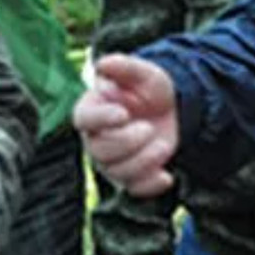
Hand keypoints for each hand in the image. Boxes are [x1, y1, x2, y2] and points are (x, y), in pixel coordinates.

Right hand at [74, 55, 178, 196]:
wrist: (171, 110)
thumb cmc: (149, 89)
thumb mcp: (143, 73)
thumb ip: (124, 66)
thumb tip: (102, 64)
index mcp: (92, 109)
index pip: (84, 119)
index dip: (101, 119)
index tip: (124, 114)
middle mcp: (95, 138)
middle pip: (99, 151)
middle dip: (128, 143)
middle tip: (150, 128)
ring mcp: (111, 160)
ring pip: (116, 172)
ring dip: (143, 162)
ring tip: (164, 145)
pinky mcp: (129, 176)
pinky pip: (133, 190)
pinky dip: (150, 186)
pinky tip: (167, 175)